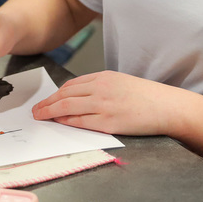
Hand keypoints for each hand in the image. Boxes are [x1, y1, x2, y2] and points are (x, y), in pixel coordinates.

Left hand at [32, 70, 181, 135]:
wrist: (167, 106)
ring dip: (50, 112)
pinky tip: (58, 124)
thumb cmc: (147, 97)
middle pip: (65, 95)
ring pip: (68, 107)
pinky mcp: (108, 122)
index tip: (47, 100)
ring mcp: (104, 105)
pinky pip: (80, 122)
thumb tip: (82, 97)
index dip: (56, 93)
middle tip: (35, 110)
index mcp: (104, 77)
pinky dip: (66, 122)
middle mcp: (101, 88)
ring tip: (40, 118)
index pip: (72, 85)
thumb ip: (102, 87)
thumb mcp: (122, 83)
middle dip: (47, 103)